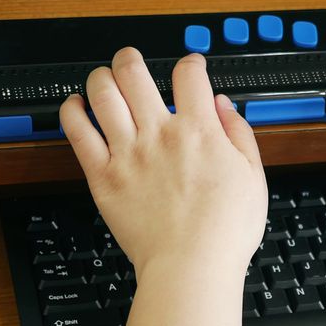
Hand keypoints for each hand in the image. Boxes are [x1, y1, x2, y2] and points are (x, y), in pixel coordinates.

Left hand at [60, 48, 267, 273]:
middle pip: (134, 72)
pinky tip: (75, 106)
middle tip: (132, 61)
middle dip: (131, 58)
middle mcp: (159, 134)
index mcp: (200, 131)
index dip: (191, 63)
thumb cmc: (224, 231)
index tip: (191, 67)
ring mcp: (127, 153)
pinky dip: (72, 112)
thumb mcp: (253, 177)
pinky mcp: (103, 176)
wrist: (192, 267)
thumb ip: (239, 134)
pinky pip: (77, 132)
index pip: (189, 75)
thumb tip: (224, 106)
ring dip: (101, 77)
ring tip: (104, 79)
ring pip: (102, 93)